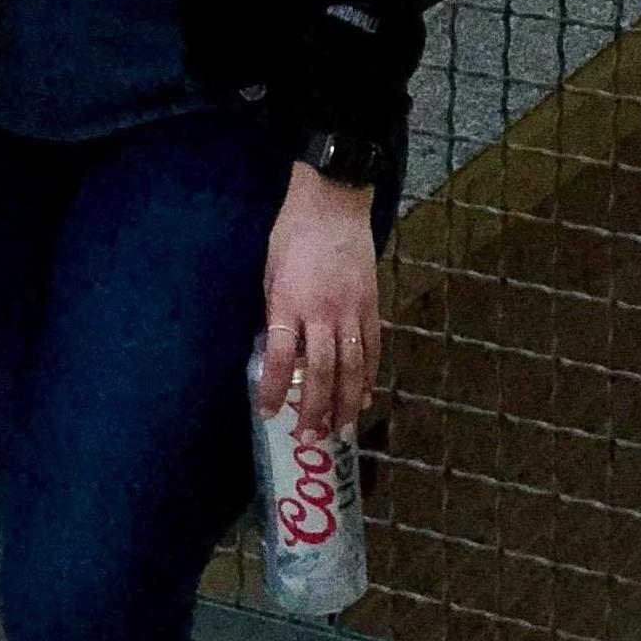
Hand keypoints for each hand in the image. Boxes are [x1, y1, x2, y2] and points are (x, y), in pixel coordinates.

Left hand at [254, 165, 381, 443]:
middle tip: (310, 437)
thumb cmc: (292, 232)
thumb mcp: (271, 270)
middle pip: (322, 371)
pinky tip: (366, 396)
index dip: (275, 389)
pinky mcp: (372, 305)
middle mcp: (322, 311)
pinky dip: (369, 375)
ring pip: (352, 368)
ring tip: (343, 431)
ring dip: (348, 403)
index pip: (282, 357)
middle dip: (315, 409)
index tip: (268, 413)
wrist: (334, 203)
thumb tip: (278, 347)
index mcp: (289, 301)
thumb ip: (276, 310)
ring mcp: (351, 310)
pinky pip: (372, 348)